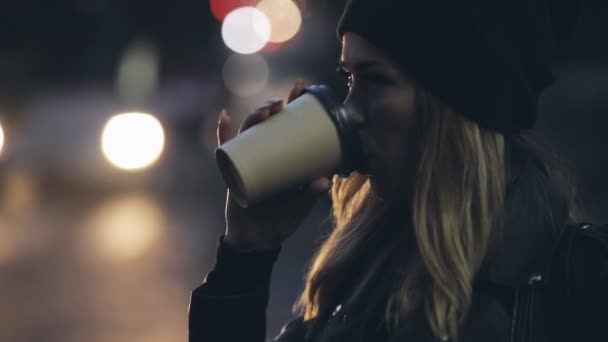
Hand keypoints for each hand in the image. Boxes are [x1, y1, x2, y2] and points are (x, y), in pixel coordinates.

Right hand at [216, 80, 332, 251]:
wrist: (257, 240)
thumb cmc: (281, 221)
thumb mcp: (299, 207)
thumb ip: (310, 195)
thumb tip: (324, 179)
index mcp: (283, 158)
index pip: (289, 126)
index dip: (294, 106)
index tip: (302, 88)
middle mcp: (265, 154)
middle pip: (267, 123)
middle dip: (273, 106)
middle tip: (283, 100)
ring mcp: (247, 160)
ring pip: (248, 132)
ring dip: (254, 117)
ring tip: (265, 110)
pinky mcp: (232, 170)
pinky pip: (226, 149)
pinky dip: (222, 133)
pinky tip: (223, 116)